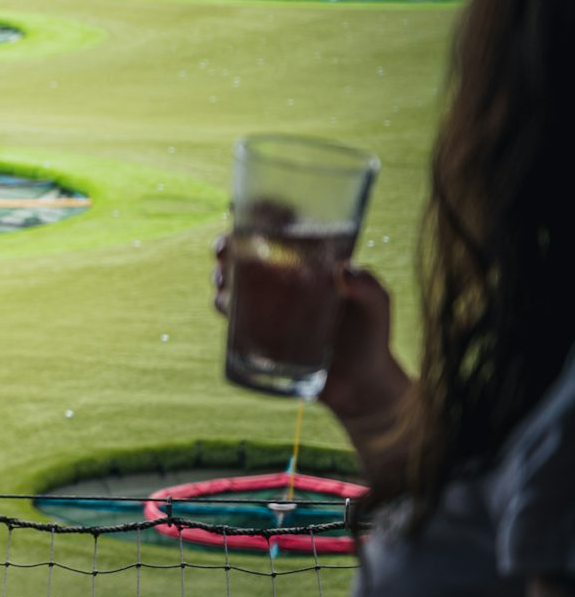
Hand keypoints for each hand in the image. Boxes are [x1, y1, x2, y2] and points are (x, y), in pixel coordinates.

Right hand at [210, 237, 402, 423]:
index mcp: (307, 264)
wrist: (360, 384)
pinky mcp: (257, 334)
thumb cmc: (372, 337)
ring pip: (230, 282)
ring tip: (225, 281)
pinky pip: (231, 316)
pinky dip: (222, 305)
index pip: (277, 233)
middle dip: (225, 246)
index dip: (257, 218)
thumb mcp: (377, 307)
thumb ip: (369, 288)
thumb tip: (344, 272)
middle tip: (225, 249)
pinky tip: (226, 306)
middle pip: (243, 254)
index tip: (247, 213)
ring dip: (219, 275)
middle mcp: (281, 281)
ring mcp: (267, 307)